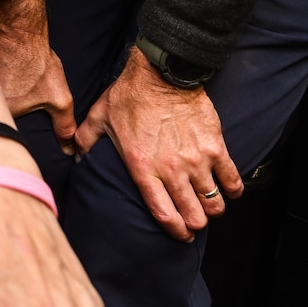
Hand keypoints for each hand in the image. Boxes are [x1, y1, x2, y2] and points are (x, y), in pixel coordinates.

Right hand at [0, 0, 76, 155]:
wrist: (18, 30)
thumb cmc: (36, 62)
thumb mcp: (59, 97)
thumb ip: (64, 125)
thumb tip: (69, 149)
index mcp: (3, 112)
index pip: (3, 130)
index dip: (10, 129)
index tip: (18, 121)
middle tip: (12, 98)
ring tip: (3, 86)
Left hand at [74, 49, 240, 240]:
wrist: (162, 71)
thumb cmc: (129, 95)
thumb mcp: (99, 117)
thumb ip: (84, 140)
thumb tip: (74, 155)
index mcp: (142, 167)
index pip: (163, 213)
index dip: (175, 230)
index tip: (180, 234)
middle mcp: (172, 169)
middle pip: (193, 215)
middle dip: (195, 223)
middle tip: (194, 220)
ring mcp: (197, 159)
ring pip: (214, 202)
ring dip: (212, 208)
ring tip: (209, 205)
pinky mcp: (215, 146)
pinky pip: (232, 179)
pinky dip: (233, 189)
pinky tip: (229, 190)